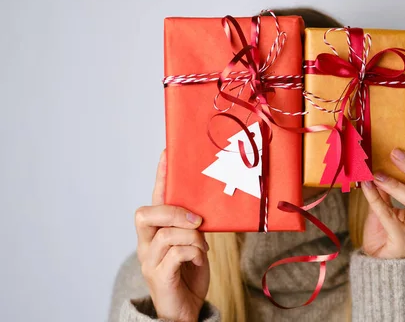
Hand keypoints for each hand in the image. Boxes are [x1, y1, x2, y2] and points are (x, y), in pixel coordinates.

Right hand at [135, 150, 209, 321]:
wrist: (186, 310)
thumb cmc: (190, 275)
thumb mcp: (195, 244)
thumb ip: (194, 226)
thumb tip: (204, 208)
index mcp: (156, 232)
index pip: (155, 198)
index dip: (160, 176)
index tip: (167, 153)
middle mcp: (147, 244)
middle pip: (145, 213)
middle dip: (173, 212)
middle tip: (197, 220)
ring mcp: (150, 261)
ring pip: (166, 234)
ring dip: (192, 237)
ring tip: (203, 248)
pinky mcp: (159, 276)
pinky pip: (175, 254)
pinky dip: (193, 253)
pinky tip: (200, 260)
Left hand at [361, 123, 404, 258]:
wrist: (382, 270)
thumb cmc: (387, 233)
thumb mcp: (391, 204)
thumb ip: (390, 183)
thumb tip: (379, 152)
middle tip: (395, 151)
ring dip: (398, 184)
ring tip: (377, 173)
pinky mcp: (402, 244)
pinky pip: (390, 217)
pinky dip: (376, 198)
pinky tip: (364, 186)